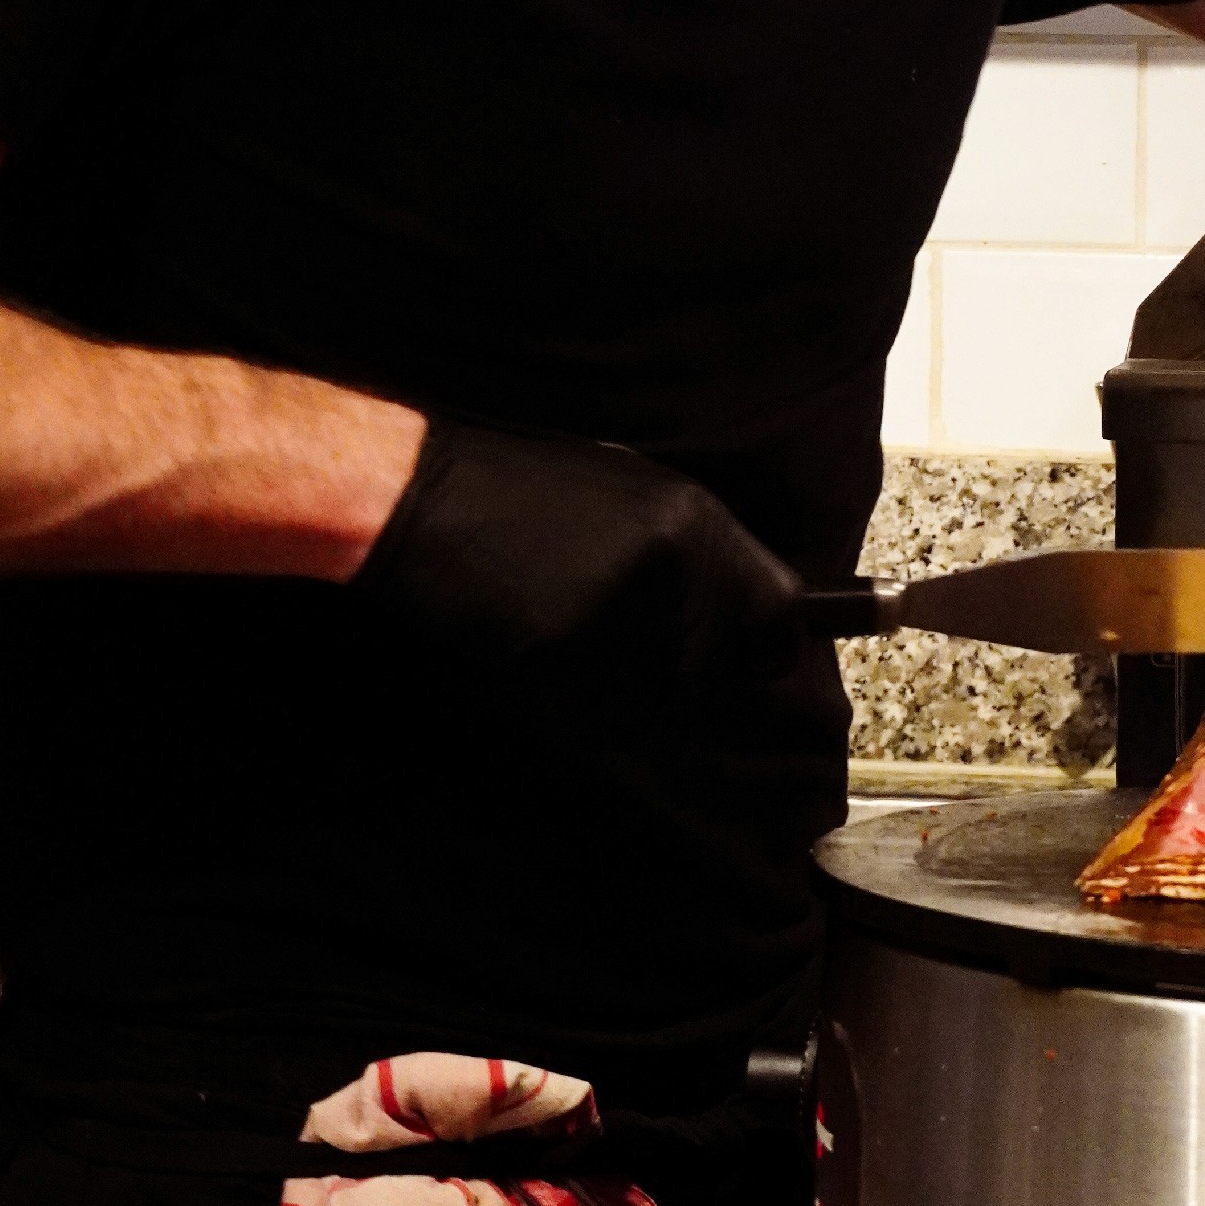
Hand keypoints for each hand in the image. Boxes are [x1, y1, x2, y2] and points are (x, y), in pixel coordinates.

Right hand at [352, 418, 802, 683]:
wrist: (425, 498)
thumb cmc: (524, 493)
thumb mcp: (632, 491)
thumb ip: (696, 550)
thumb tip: (750, 614)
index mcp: (694, 519)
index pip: (779, 611)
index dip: (768, 648)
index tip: (754, 664)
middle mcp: (671, 566)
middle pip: (717, 670)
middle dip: (688, 681)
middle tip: (634, 661)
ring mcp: (618, 613)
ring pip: (659, 704)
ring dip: (628, 699)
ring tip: (574, 648)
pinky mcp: (563, 656)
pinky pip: (596, 714)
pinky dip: (575, 705)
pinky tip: (540, 658)